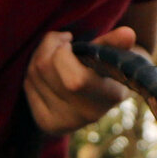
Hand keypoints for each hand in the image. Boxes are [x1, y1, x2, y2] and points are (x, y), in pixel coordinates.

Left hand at [23, 26, 138, 135]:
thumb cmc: (109, 65)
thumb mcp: (115, 53)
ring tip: (58, 56)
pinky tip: (51, 74)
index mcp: (109, 95)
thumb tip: (128, 33)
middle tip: (63, 43)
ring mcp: (66, 123)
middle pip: (45, 68)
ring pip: (34, 73)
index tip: (70, 42)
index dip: (63, 53)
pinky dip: (34, 73)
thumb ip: (116, 43)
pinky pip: (28, 86)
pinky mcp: (48, 124)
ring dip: (41, 55)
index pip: (74, 80)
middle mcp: (88, 114)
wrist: (104, 96)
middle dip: (50, 46)